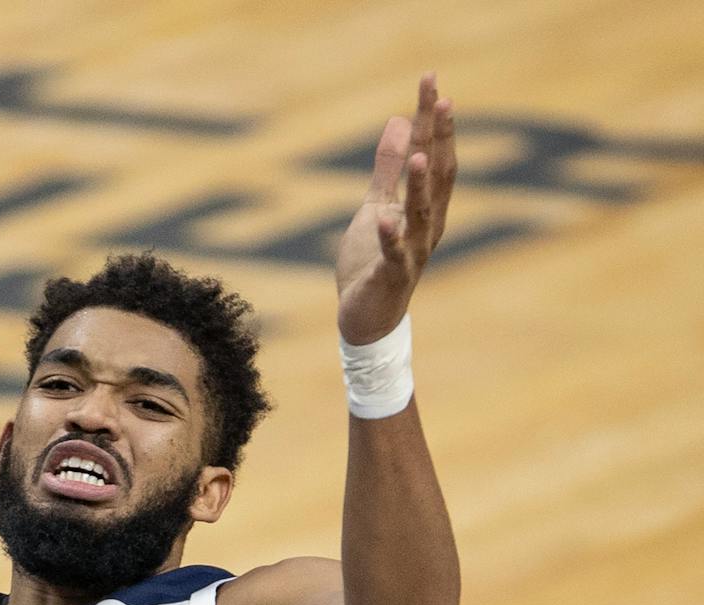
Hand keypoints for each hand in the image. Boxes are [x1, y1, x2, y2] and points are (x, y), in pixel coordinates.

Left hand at [336, 73, 456, 343]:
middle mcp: (427, 224)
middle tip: (444, 98)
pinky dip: (389, 237)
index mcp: (425, 205)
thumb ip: (387, 168)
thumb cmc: (373, 261)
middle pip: (437, 175)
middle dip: (439, 137)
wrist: (366, 317)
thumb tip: (400, 121)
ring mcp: (412, 250)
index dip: (432, 118)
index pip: (432, 153)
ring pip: (421, 213)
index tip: (431, 81)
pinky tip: (383, 220)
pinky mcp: (390, 274)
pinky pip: (392, 255)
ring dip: (421, 184)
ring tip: (422, 152)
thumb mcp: (376, 206)